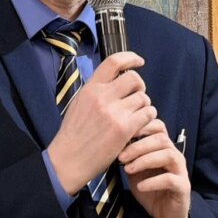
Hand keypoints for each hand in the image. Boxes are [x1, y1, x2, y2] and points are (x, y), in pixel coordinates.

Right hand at [47, 52, 153, 194]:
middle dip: (140, 87)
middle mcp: (102, 97)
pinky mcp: (124, 128)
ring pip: (144, 98)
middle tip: (136, 98)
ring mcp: (114, 112)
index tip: (139, 61)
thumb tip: (115, 80)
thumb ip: (97, 92)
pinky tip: (141, 125)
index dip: (130, 58)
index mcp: (90, 88)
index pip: (113, 62)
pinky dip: (148, 118)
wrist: (69, 159)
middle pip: (134, 79)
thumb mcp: (79, 104)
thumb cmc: (74, 134)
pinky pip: (148, 114)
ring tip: (137, 115)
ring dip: (145, 105)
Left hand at [118, 118, 190, 217]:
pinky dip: (152, 181)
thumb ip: (129, 155)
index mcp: (163, 148)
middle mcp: (175, 155)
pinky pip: (170, 179)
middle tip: (121, 157)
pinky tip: (140, 186)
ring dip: (145, 160)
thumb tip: (112, 141)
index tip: (122, 134)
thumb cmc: (149, 188)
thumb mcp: (134, 169)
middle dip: (138, 146)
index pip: (158, 126)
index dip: (142, 126)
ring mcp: (180, 171)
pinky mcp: (183, 187)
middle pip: (161, 139)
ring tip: (128, 169)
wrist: (164, 214)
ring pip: (168, 155)